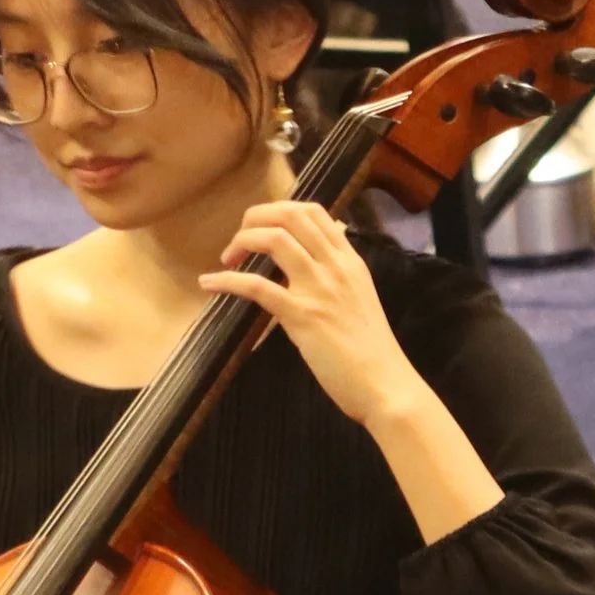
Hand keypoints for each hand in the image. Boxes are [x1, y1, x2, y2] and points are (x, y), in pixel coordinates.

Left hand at [199, 202, 428, 430]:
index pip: (313, 213)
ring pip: (274, 239)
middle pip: (290, 215)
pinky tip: (210, 284)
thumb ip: (338, 278)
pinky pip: (257, 286)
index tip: (262, 228)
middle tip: (239, 241)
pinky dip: (227, 281)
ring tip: (227, 259)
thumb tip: (311, 264)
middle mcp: (335, 266)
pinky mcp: (302, 315)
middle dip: (255, 218)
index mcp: (350, 261)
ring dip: (242, 242)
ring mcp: (319, 288)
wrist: (385, 383)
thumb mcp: (360, 299)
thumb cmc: (372, 350)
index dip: (279, 211)